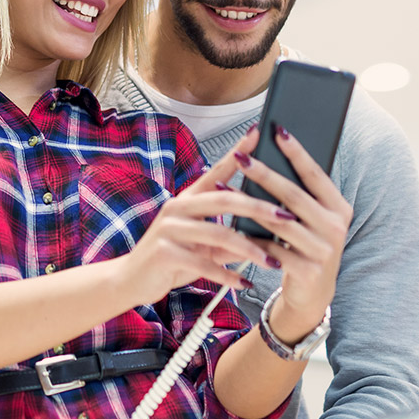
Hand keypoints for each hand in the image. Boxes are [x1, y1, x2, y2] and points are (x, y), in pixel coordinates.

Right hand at [113, 142, 302, 305]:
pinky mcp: (164, 253)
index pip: (217, 171)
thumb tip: (264, 233)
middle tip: (287, 216)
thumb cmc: (171, 258)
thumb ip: (228, 235)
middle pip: (224, 199)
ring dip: (249, 249)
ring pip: (218, 233)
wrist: (131, 280)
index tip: (259, 134)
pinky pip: (204, 263)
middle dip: (259, 207)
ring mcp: (169, 229)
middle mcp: (177, 207)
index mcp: (187, 198)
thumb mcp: (201, 243)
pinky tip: (245, 283)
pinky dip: (227, 275)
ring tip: (272, 260)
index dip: (238, 153)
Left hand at [231, 126, 351, 341]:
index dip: (297, 152)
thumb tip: (273, 154)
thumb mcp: (312, 220)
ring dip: (248, 204)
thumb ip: (301, 194)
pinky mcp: (307, 271)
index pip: (316, 174)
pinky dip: (249, 238)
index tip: (277, 129)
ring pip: (279, 222)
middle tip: (241, 156)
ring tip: (223, 187)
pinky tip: (229, 226)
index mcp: (340, 208)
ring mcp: (324, 251)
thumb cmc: (307, 246)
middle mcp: (336, 227)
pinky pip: (271, 250)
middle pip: (294, 195)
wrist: (313, 295)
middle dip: (264, 173)